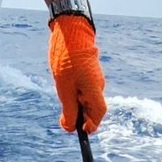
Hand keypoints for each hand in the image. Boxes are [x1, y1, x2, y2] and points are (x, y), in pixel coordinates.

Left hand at [48, 14, 105, 132]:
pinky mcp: (89, 72)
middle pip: (92, 108)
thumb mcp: (64, 88)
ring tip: (63, 95)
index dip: (91, 125)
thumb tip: (70, 128)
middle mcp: (98, 85)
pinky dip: (75, 94)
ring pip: (87, 98)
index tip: (81, 130)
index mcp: (95, 89)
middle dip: (80, 116)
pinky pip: (84, 88)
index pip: (98, 114)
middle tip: (64, 119)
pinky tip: (65, 86)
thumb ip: (68, 110)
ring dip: (76, 104)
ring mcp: (94, 77)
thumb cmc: (67, 58)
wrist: (70, 31)